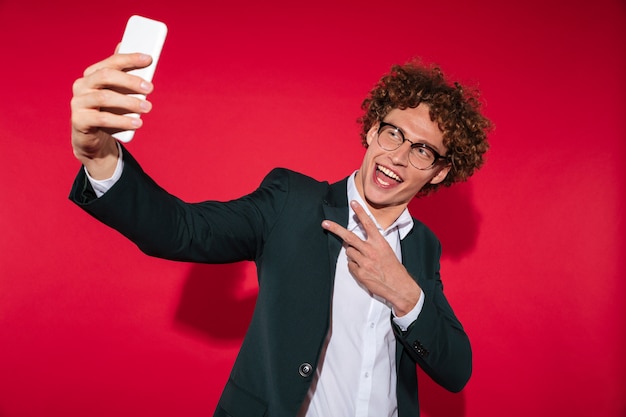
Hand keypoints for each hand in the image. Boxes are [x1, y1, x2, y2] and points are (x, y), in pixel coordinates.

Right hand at [70, 53, 153, 177]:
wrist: (93, 138)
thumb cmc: (109, 111)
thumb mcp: (118, 94)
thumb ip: (128, 78)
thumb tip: (145, 57)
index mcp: (92, 74)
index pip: (111, 62)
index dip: (130, 59)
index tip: (149, 59)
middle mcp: (82, 85)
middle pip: (106, 76)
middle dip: (130, 81)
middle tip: (150, 88)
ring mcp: (78, 102)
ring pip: (104, 97)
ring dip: (129, 102)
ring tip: (147, 107)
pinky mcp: (79, 120)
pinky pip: (102, 119)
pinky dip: (122, 121)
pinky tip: (137, 123)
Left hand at [321, 200, 421, 315]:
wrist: (398, 286)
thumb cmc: (393, 268)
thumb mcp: (387, 251)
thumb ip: (373, 243)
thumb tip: (357, 240)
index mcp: (379, 243)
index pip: (368, 224)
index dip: (360, 212)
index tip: (353, 203)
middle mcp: (371, 250)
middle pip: (349, 237)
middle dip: (335, 229)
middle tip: (325, 223)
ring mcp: (364, 262)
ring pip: (349, 252)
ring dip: (353, 254)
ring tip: (364, 260)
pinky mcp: (360, 272)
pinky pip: (350, 265)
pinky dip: (355, 266)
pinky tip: (364, 270)